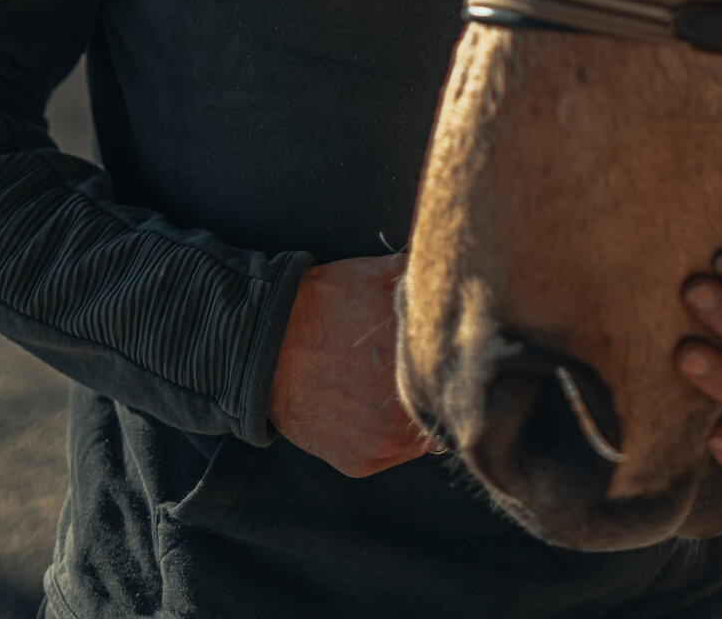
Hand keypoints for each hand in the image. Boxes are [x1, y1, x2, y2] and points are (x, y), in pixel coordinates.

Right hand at [268, 253, 430, 477]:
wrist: (263, 345)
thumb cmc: (324, 304)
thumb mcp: (378, 275)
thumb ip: (419, 276)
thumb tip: (452, 259)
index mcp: (418, 365)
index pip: (458, 373)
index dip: (452, 362)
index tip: (445, 352)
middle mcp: (405, 412)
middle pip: (441, 407)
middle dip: (434, 390)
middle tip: (421, 371)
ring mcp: (383, 443)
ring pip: (420, 435)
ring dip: (413, 416)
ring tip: (390, 388)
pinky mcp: (361, 462)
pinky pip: (391, 453)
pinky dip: (386, 433)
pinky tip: (370, 406)